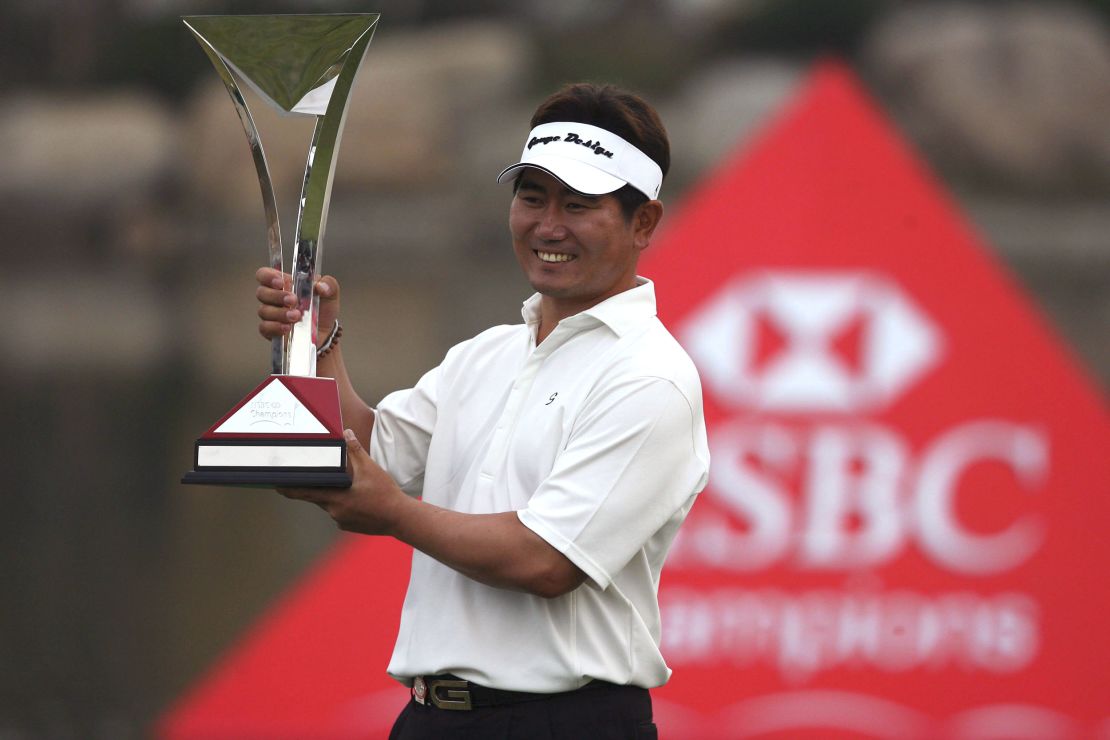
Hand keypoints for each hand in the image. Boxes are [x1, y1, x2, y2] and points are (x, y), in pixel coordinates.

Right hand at [254, 267, 340, 340]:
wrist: (325, 333)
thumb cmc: (323, 309)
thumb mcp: (331, 294)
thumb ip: (329, 284)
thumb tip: (321, 286)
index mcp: (284, 283)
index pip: (264, 274)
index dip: (267, 276)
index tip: (280, 282)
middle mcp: (274, 298)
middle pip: (261, 292)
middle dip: (276, 296)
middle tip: (293, 300)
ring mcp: (271, 314)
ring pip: (264, 311)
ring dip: (280, 313)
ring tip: (296, 316)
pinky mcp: (271, 330)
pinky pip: (265, 327)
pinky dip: (275, 327)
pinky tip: (288, 328)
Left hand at [277, 430, 406, 535]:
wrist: (399, 518)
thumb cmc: (385, 493)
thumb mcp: (370, 468)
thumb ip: (355, 451)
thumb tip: (346, 434)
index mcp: (335, 498)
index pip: (306, 493)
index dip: (290, 489)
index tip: (277, 486)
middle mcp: (334, 511)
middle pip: (318, 497)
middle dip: (315, 488)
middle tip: (308, 479)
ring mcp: (341, 521)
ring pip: (330, 505)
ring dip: (333, 496)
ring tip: (347, 488)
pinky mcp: (349, 526)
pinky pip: (340, 513)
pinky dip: (344, 506)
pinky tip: (358, 501)